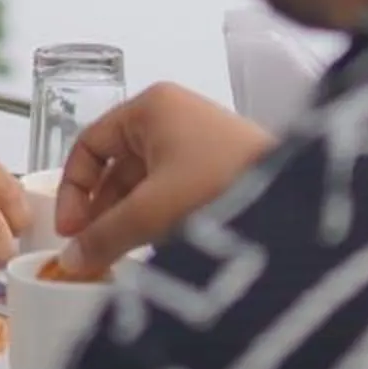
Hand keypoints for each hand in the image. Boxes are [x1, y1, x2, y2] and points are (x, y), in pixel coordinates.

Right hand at [54, 84, 272, 272]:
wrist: (297, 202)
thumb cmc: (223, 184)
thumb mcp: (151, 213)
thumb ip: (103, 237)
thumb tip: (72, 261)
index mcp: (151, 107)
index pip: (90, 143)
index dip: (73, 188)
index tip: (70, 230)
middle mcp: (173, 116)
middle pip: (116, 164)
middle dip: (100, 209)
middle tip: (89, 250)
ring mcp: (198, 142)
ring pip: (144, 182)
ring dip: (127, 218)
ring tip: (118, 255)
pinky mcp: (219, 169)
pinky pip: (171, 192)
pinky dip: (155, 219)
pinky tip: (152, 249)